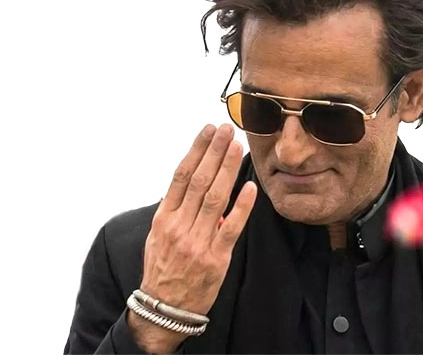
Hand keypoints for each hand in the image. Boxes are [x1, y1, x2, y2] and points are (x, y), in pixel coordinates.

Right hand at [127, 124, 256, 352]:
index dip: (196, 150)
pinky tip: (250, 187)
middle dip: (214, 151)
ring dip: (227, 169)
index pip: (181, 175)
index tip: (208, 131)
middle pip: (199, 180)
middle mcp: (179, 226)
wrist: (163, 308)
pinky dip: (241, 207)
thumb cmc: (162, 268)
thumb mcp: (157, 236)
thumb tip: (192, 184)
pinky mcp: (216, 258)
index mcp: (164, 218)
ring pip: (215, 198)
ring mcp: (197, 242)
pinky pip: (231, 228)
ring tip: (237, 147)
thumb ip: (175, 210)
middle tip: (227, 130)